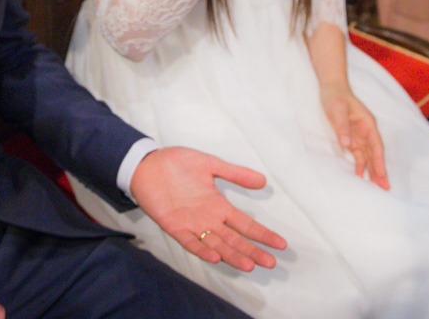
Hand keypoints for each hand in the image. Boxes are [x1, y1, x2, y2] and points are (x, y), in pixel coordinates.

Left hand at [129, 146, 286, 271]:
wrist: (147, 163)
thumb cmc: (177, 163)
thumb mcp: (210, 164)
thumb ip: (235, 173)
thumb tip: (263, 181)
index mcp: (218, 205)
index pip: (245, 224)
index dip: (262, 234)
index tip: (280, 244)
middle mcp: (208, 218)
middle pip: (235, 239)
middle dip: (252, 251)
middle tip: (270, 263)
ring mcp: (192, 224)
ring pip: (216, 244)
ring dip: (232, 255)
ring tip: (249, 265)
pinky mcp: (174, 226)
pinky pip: (190, 242)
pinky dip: (202, 249)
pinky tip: (215, 256)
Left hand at [319, 84, 388, 189]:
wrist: (331, 88)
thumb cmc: (336, 97)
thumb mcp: (337, 110)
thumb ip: (343, 127)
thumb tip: (348, 145)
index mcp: (368, 124)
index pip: (376, 146)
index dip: (379, 161)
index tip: (382, 174)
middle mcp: (367, 131)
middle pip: (375, 154)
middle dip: (380, 170)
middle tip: (385, 188)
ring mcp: (360, 135)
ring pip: (368, 156)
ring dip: (372, 170)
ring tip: (376, 186)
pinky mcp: (352, 137)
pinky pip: (358, 153)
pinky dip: (360, 164)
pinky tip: (360, 175)